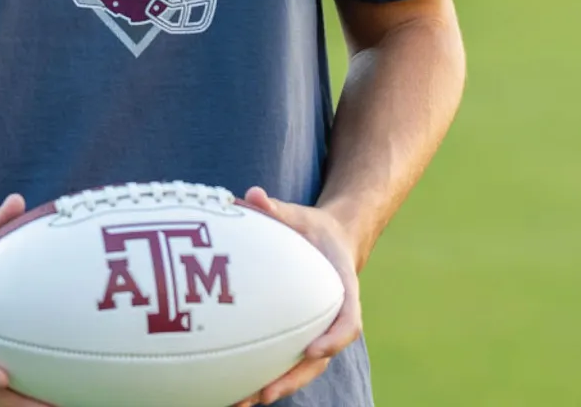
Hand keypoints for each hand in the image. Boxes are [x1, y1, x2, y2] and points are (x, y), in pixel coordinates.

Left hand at [232, 187, 362, 405]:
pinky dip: (263, 375)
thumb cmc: (312, 228)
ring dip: (274, 388)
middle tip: (264, 393)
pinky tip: (232, 388)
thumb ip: (278, 208)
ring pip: (301, 369)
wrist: (331, 241)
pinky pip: (284, 360)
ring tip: (240, 402)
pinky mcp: (299, 336)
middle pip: (319, 360)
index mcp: (342, 290)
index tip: (314, 349)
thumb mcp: (300, 215)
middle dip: (293, 380)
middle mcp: (332, 319)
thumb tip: (251, 194)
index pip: (348, 320)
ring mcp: (317, 331)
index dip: (334, 338)